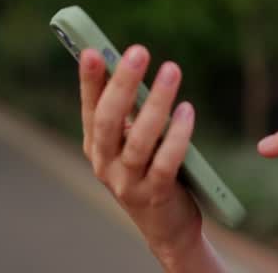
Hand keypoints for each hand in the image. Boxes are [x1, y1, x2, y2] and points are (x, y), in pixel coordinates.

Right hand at [79, 45, 202, 265]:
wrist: (166, 227)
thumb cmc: (150, 171)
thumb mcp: (133, 141)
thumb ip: (130, 111)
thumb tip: (132, 65)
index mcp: (96, 145)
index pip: (90, 107)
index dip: (90, 80)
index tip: (92, 51)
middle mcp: (104, 163)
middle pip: (109, 120)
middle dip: (122, 83)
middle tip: (138, 51)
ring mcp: (127, 182)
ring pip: (139, 139)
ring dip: (156, 102)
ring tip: (172, 70)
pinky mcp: (155, 195)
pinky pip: (166, 161)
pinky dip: (178, 134)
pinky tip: (187, 110)